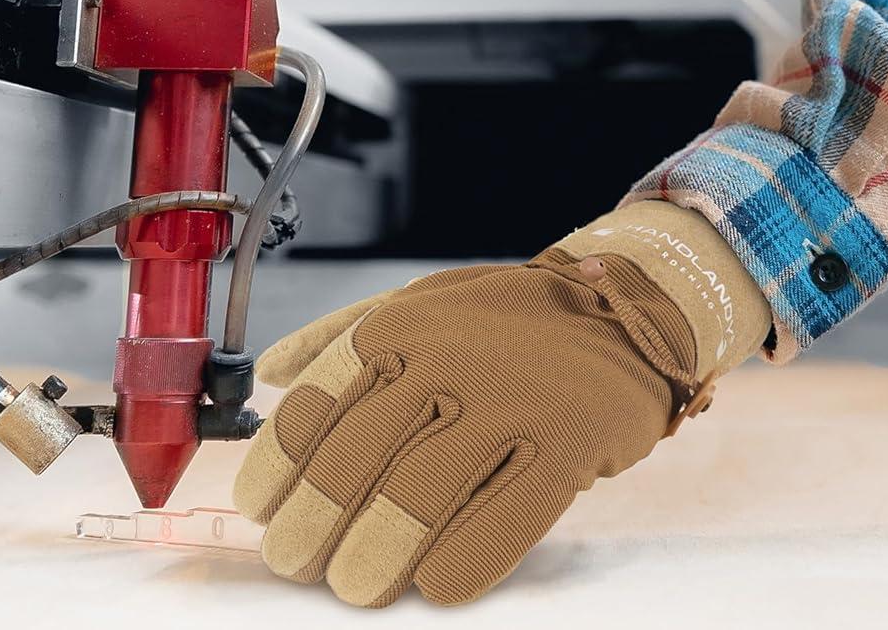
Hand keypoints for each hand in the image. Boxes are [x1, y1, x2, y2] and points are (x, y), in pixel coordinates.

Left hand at [232, 202, 770, 606]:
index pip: (312, 408)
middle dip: (310, 529)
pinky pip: (499, 524)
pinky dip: (458, 566)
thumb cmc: (505, 321)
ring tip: (356, 584)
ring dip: (370, 560)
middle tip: (297, 562)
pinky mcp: (566, 442)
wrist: (625, 306)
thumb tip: (269, 374)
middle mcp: (446, 357)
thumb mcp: (422, 302)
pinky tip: (437, 580)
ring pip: (413, 502)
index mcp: (401, 327)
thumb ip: (343, 333)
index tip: (262, 511)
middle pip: (349, 465)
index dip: (275, 473)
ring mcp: (508, 399)